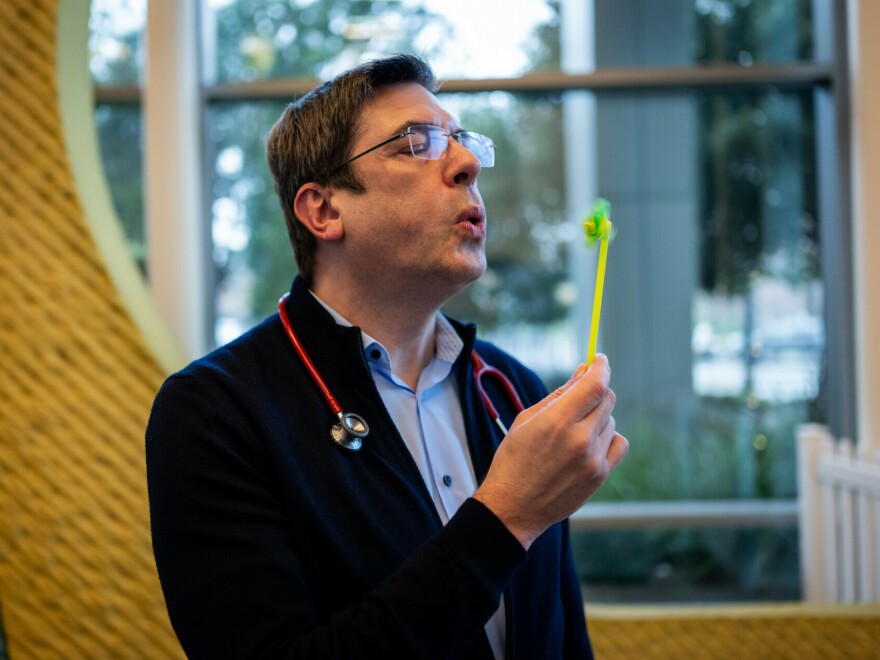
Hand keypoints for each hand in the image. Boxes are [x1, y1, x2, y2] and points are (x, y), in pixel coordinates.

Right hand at [473, 354, 627, 549]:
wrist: (513, 507)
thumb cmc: (513, 460)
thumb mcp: (527, 420)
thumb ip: (559, 394)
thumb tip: (583, 371)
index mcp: (556, 422)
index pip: (594, 384)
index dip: (601, 367)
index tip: (599, 359)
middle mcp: (579, 439)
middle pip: (606, 399)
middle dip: (595, 391)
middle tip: (579, 397)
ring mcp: (593, 460)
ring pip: (611, 421)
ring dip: (597, 417)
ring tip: (573, 430)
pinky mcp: (600, 476)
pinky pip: (619, 444)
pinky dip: (608, 437)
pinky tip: (590, 442)